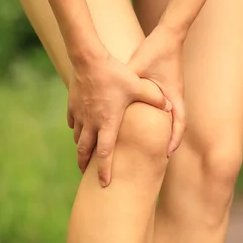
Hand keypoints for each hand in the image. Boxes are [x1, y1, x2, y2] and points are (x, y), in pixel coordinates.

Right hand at [67, 40, 170, 185]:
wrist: (88, 59)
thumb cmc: (115, 73)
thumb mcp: (139, 86)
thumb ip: (155, 98)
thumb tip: (170, 106)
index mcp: (108, 122)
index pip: (105, 153)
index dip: (104, 170)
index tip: (105, 183)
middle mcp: (91, 122)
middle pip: (85, 151)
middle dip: (86, 165)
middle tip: (87, 175)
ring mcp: (79, 114)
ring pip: (78, 138)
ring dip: (81, 148)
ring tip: (84, 156)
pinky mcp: (72, 105)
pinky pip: (73, 122)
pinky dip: (77, 130)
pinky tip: (80, 131)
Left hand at [128, 25, 186, 154]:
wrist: (168, 36)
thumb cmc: (156, 51)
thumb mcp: (140, 69)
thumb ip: (129, 83)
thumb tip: (114, 97)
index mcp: (172, 96)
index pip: (179, 124)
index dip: (174, 140)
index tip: (167, 155)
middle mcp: (175, 98)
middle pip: (176, 126)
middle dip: (170, 142)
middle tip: (160, 159)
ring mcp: (172, 94)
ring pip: (171, 119)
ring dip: (165, 132)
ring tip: (153, 145)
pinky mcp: (167, 89)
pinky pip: (166, 110)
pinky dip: (159, 120)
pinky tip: (147, 123)